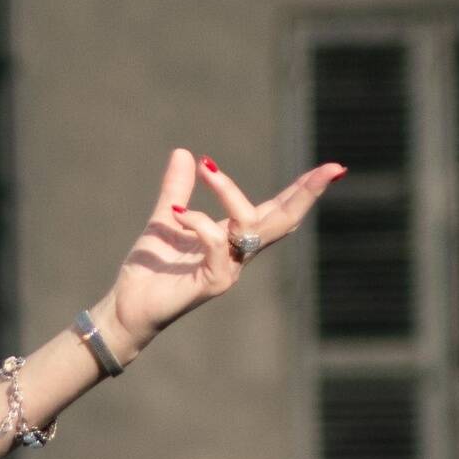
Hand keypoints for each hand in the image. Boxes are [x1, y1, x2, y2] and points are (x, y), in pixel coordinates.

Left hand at [94, 146, 342, 358]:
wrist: (127, 306)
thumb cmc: (149, 270)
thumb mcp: (167, 218)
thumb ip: (178, 189)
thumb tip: (187, 153)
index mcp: (233, 239)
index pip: (276, 211)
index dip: (303, 190)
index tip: (332, 169)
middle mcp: (238, 255)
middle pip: (283, 220)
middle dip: (307, 193)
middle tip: (331, 168)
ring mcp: (228, 270)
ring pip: (252, 225)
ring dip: (230, 191)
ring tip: (206, 172)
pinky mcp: (212, 283)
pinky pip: (218, 243)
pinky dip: (199, 220)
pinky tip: (178, 213)